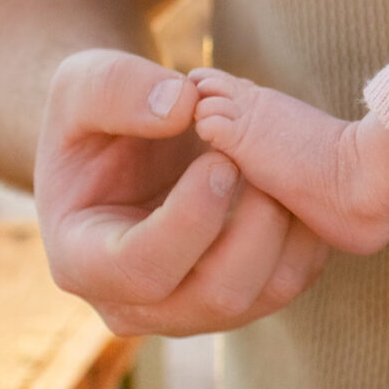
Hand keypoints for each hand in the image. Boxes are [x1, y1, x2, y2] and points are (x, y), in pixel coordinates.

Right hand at [35, 48, 329, 335]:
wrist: (128, 140)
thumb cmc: (97, 116)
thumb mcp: (83, 82)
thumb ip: (115, 89)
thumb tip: (179, 109)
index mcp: (83, 260)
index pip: (141, 270)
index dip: (190, 219)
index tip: (220, 160)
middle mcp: (136, 303)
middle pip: (215, 295)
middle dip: (254, 224)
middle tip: (257, 158)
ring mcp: (192, 307)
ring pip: (265, 295)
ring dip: (286, 226)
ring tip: (273, 163)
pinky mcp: (241, 295)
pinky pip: (292, 279)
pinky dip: (306, 232)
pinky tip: (290, 179)